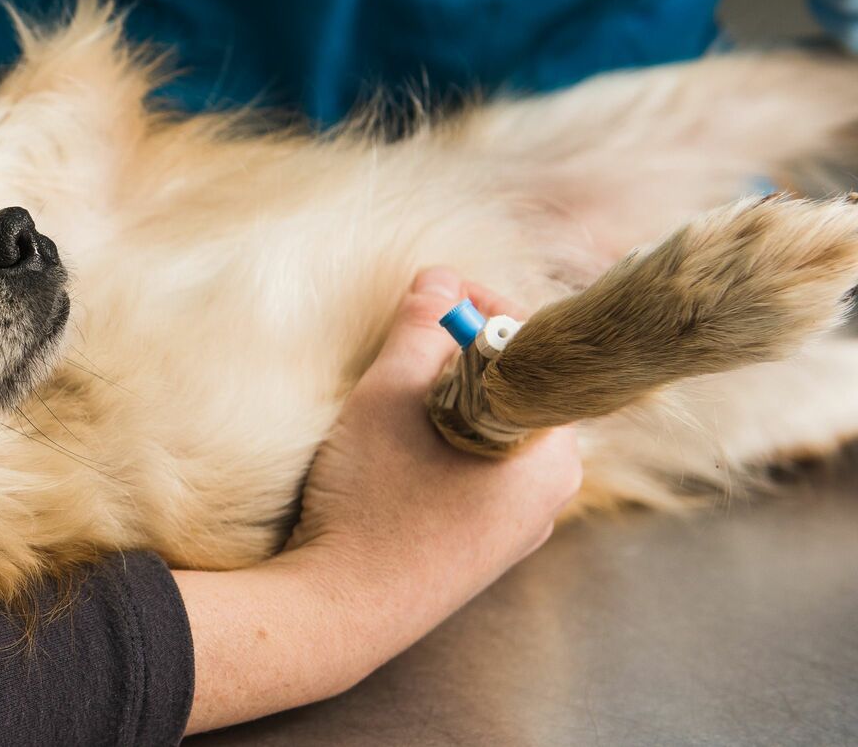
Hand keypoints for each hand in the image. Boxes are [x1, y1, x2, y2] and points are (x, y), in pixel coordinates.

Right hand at [176, 268, 581, 733]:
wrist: (339, 612)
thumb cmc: (373, 503)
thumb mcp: (388, 396)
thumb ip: (421, 327)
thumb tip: (439, 279)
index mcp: (552, 453)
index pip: (530, 350)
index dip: (478, 308)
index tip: (434, 292)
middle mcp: (549, 495)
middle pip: (508, 392)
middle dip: (454, 358)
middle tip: (403, 345)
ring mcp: (514, 529)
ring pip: (485, 433)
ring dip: (440, 403)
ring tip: (389, 399)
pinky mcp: (478, 551)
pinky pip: (470, 475)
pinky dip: (436, 447)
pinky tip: (391, 454)